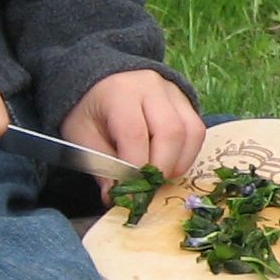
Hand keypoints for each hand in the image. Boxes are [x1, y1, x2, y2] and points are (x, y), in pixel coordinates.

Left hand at [64, 70, 206, 180]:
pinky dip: (187, 155)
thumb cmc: (91, 111)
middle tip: (147, 188)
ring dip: (178, 163)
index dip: (136, 168)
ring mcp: (173, 92)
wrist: (103, 82)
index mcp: (119, 92)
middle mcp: (151, 86)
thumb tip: (116, 197)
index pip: (135, 133)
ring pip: (191, 132)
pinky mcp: (187, 102)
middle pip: (171, 131)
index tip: (131, 194)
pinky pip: (197, 131)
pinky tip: (169, 163)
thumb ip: (100, 165)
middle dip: (161, 168)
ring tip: (159, 176)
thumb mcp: (82, 135)